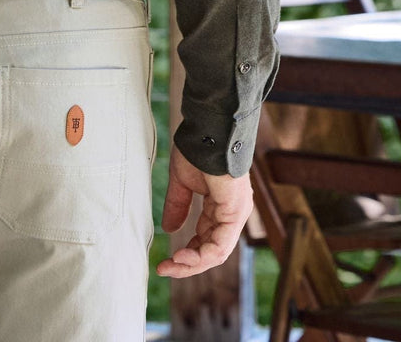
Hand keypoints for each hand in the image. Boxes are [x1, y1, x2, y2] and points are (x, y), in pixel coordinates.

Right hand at [155, 145, 252, 278]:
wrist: (208, 131)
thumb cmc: (197, 149)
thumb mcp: (182, 183)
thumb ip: (178, 206)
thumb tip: (169, 230)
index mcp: (220, 206)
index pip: (205, 239)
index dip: (186, 253)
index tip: (164, 260)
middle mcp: (231, 214)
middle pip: (211, 251)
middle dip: (187, 264)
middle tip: (164, 269)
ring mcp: (235, 214)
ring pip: (217, 253)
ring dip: (192, 263)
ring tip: (172, 264)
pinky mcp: (235, 213)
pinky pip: (220, 244)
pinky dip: (201, 255)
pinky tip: (183, 256)